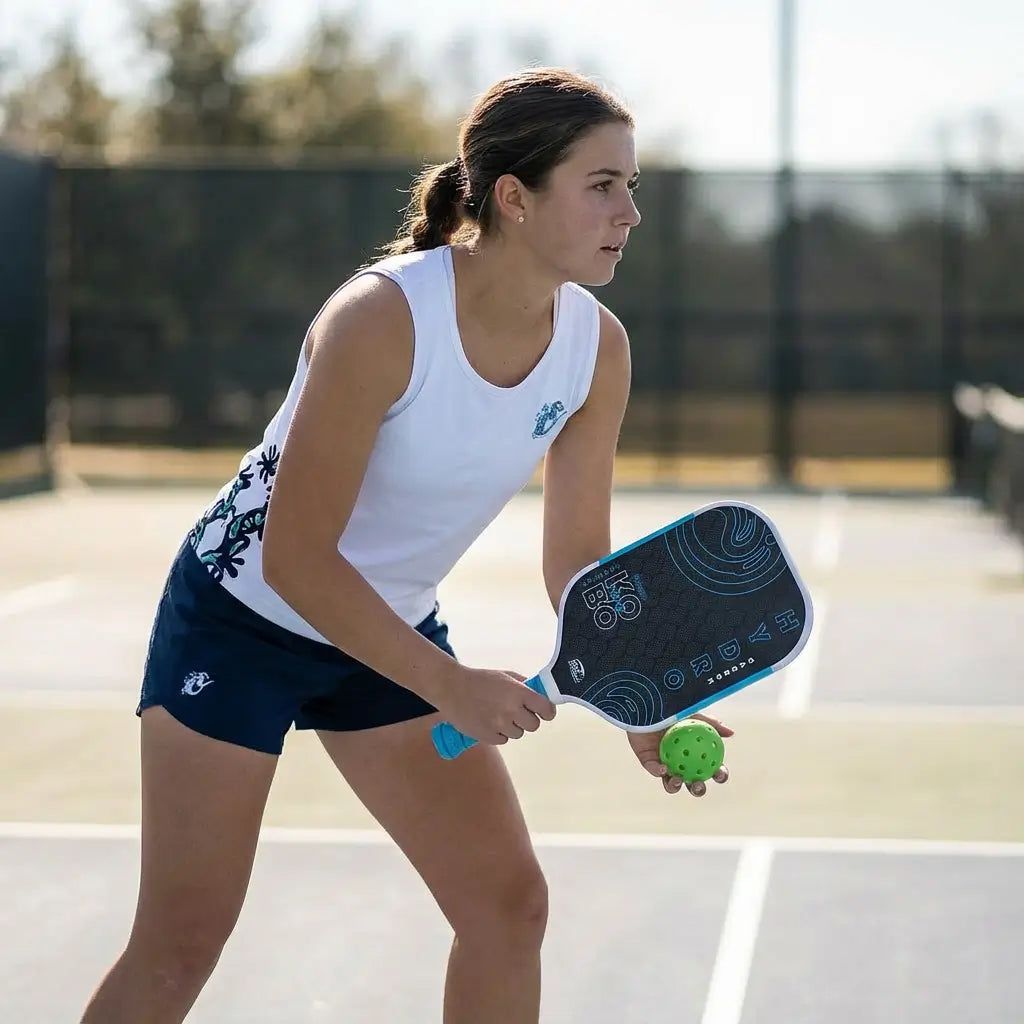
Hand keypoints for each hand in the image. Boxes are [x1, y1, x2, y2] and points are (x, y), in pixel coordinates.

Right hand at [434, 665, 556, 746]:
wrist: (452, 689)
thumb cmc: (480, 680)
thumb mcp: (505, 676)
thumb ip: (523, 685)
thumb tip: (539, 694)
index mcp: (519, 693)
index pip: (546, 709)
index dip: (547, 711)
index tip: (544, 712)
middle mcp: (512, 710)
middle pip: (534, 725)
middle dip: (528, 719)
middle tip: (517, 712)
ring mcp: (500, 725)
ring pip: (518, 734)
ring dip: (513, 727)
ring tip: (498, 715)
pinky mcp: (488, 737)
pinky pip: (504, 739)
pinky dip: (499, 733)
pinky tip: (489, 721)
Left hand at [628, 713, 732, 795]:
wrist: (649, 703)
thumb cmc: (674, 709)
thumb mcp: (695, 714)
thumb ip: (712, 723)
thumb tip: (731, 732)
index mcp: (697, 754)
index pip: (713, 768)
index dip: (719, 775)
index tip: (719, 774)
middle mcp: (682, 763)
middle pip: (694, 783)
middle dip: (698, 789)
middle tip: (698, 785)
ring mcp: (666, 764)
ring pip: (672, 783)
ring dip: (676, 786)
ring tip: (677, 780)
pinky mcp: (649, 762)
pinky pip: (654, 770)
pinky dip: (659, 771)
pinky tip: (663, 768)